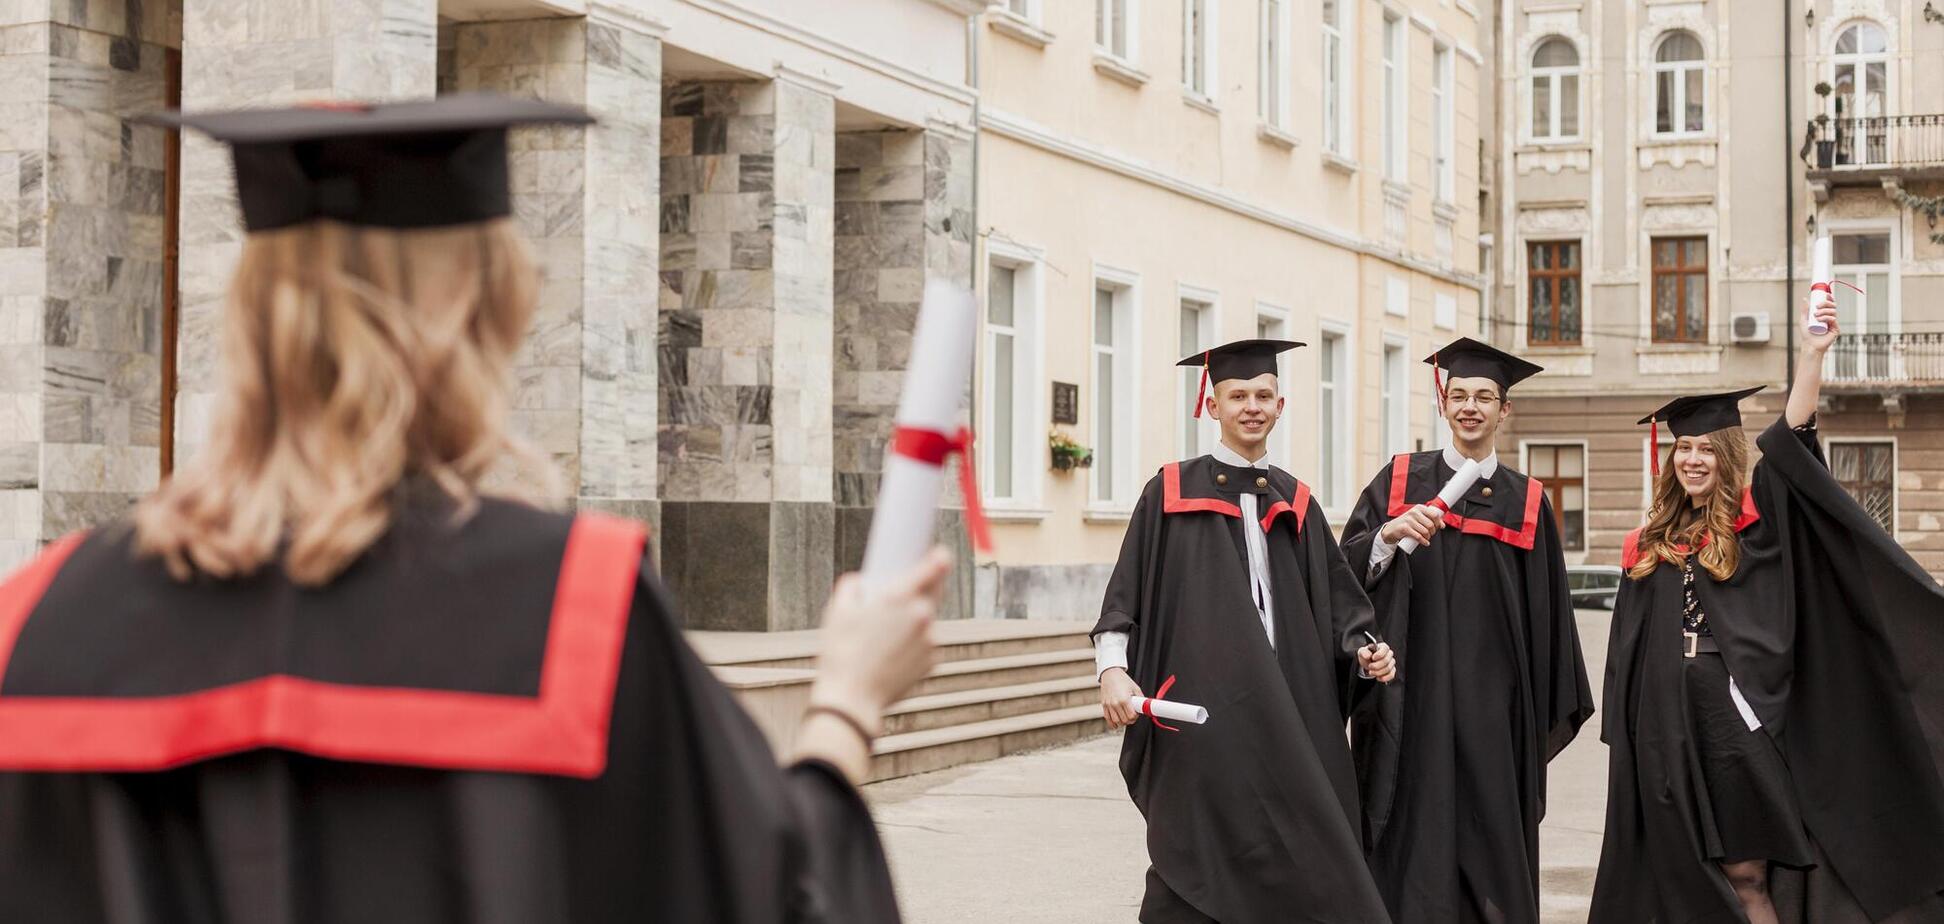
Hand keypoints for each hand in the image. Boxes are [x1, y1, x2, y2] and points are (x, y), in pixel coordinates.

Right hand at [808, 548, 949, 724]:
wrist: (851, 699)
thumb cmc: (840, 653)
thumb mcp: (837, 610)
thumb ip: (852, 585)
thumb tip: (860, 581)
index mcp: (900, 597)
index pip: (935, 566)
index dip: (939, 557)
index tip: (940, 554)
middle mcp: (922, 615)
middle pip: (933, 592)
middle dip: (921, 590)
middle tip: (898, 600)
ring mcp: (930, 640)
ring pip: (926, 621)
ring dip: (912, 622)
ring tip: (882, 639)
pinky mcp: (932, 662)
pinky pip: (924, 644)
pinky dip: (912, 645)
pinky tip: (889, 655)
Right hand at [1100, 667, 1144, 728]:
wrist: (1110, 673)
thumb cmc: (1123, 680)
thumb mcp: (1135, 688)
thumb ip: (1141, 698)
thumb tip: (1146, 706)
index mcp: (1124, 699)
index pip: (1131, 716)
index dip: (1136, 717)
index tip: (1136, 714)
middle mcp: (1115, 703)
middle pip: (1124, 720)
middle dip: (1130, 720)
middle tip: (1132, 716)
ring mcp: (1109, 705)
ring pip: (1116, 721)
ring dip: (1122, 723)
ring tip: (1125, 718)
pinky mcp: (1104, 705)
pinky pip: (1108, 719)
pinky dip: (1112, 724)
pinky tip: (1116, 724)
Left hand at [1358, 642, 1397, 683]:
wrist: (1368, 663)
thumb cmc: (1367, 655)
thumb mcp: (1362, 651)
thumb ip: (1363, 652)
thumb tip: (1368, 656)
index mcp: (1383, 647)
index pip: (1385, 649)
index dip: (1379, 654)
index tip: (1373, 658)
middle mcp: (1389, 654)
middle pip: (1386, 661)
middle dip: (1376, 666)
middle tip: (1369, 667)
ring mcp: (1391, 662)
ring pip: (1388, 669)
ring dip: (1378, 672)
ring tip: (1371, 672)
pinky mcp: (1392, 670)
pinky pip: (1391, 675)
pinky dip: (1384, 678)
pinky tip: (1378, 677)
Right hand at [1379, 504, 1444, 546]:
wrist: (1392, 528)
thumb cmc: (1407, 523)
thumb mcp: (1418, 518)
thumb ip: (1430, 519)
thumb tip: (1443, 525)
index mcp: (1419, 508)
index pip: (1434, 514)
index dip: (1438, 523)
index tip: (1437, 527)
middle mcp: (1414, 512)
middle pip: (1430, 524)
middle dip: (1433, 532)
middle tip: (1430, 534)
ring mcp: (1409, 520)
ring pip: (1425, 531)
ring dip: (1428, 537)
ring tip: (1427, 538)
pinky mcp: (1404, 528)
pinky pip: (1418, 536)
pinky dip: (1424, 541)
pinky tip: (1425, 543)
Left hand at [1803, 296, 1839, 354]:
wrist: (1810, 345)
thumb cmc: (1807, 334)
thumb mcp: (1804, 320)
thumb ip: (1805, 310)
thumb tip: (1805, 298)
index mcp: (1824, 315)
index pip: (1829, 304)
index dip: (1829, 298)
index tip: (1825, 295)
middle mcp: (1830, 318)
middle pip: (1833, 306)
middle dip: (1826, 303)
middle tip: (1817, 306)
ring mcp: (1834, 323)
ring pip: (1833, 312)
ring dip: (1824, 311)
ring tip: (1815, 315)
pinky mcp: (1836, 329)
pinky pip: (1833, 319)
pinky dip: (1827, 317)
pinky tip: (1821, 319)